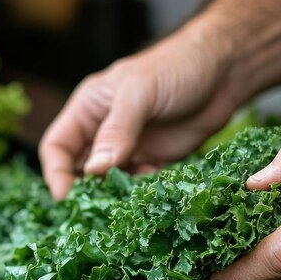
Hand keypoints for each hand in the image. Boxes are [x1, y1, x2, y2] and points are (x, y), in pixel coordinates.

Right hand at [39, 28, 241, 199]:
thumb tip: (94, 170)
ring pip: (108, 182)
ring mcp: (128, 147)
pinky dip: (139, 194)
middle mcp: (102, 130)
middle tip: (93, 213)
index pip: (57, 146)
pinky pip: (137, 185)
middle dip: (84, 191)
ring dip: (113, 196)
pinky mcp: (154, 160)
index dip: (56, 173)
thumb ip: (117, 130)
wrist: (224, 70)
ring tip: (124, 206)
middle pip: (78, 170)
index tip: (66, 198)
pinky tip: (151, 192)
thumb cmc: (177, 66)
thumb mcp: (140, 92)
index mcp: (88, 109)